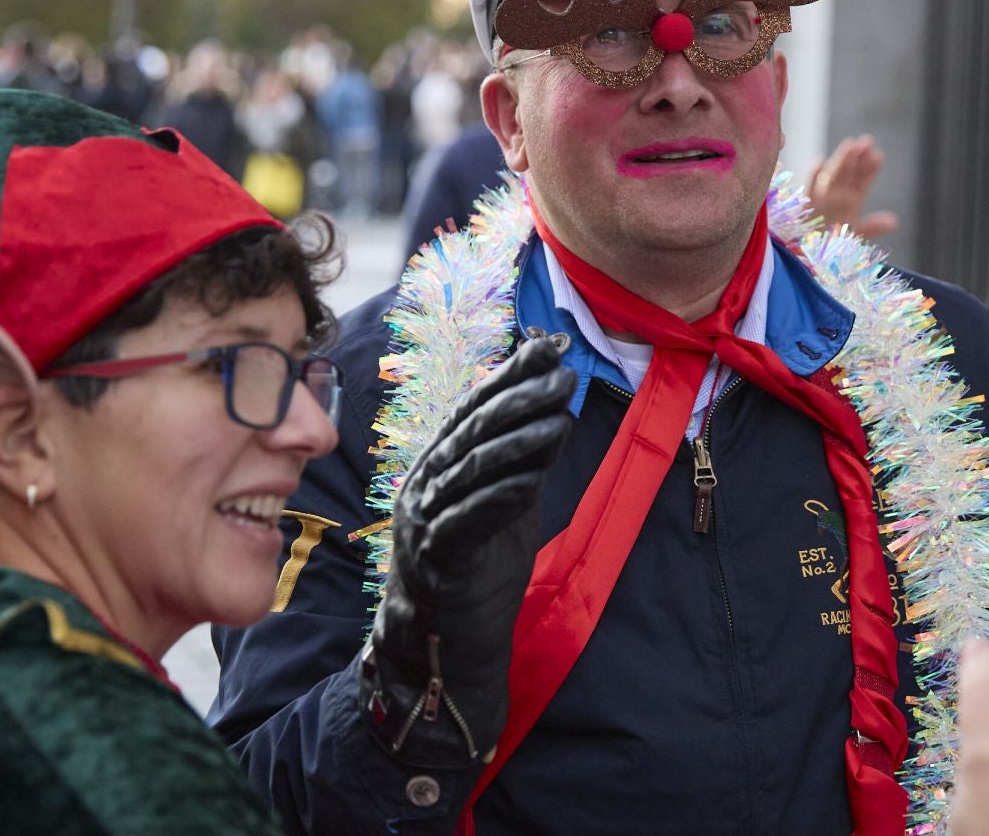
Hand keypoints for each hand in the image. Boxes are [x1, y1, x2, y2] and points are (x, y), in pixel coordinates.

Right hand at [360, 337, 574, 762]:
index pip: (475, 407)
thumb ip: (525, 453)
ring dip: (519, 441)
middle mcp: (424, 485)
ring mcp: (424, 522)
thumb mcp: (508, 498)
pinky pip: (468, 522)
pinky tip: (532, 479)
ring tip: (561, 419)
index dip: (512, 374)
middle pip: (473, 431)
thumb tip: (556, 398)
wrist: (449, 641)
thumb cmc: (480, 565)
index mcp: (438, 464)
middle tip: (564, 376)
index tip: (551, 347)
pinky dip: (500, 497)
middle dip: (521, 398)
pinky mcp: (436, 561)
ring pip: (472, 470)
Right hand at [806, 134, 899, 239]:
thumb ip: (873, 227)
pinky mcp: (807, 202)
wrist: (811, 252)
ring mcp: (822, 196)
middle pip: (848, 172)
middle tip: (867, 141)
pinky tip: (819, 163)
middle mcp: (837, 194)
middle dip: (857, 157)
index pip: (863, 180)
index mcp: (851, 199)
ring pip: (832, 174)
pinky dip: (813, 175)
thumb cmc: (835, 242)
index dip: (870, 168)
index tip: (878, 155)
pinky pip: (810, 186)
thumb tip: (894, 222)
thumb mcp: (857, 235)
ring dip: (840, 160)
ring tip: (850, 145)